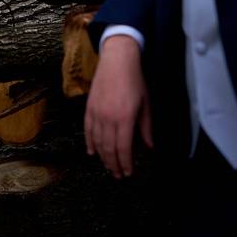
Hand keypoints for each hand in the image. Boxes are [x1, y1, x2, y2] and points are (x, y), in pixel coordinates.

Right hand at [84, 35, 152, 177]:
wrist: (117, 61)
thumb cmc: (134, 81)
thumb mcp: (146, 104)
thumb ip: (146, 128)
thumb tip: (148, 147)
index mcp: (124, 118)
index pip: (123, 148)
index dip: (125, 163)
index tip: (128, 172)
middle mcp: (108, 118)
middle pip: (109, 148)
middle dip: (114, 164)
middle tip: (118, 175)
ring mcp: (96, 113)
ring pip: (97, 142)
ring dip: (103, 157)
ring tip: (108, 167)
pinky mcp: (89, 108)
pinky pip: (88, 130)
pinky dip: (89, 143)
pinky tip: (92, 152)